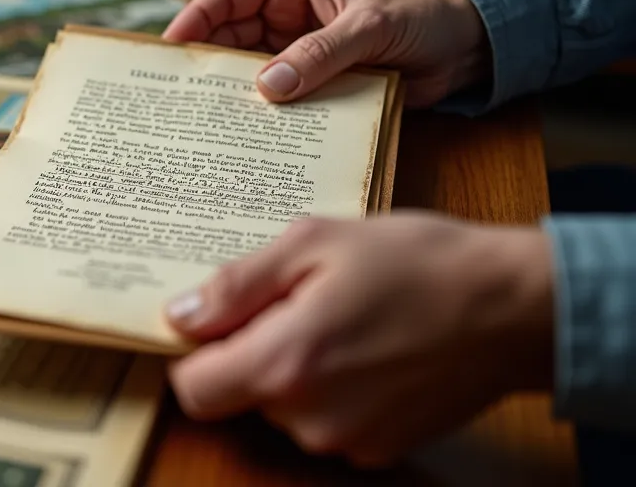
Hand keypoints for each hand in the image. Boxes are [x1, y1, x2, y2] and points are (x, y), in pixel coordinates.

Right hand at [163, 0, 491, 107]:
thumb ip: (321, 54)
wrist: (466, 50)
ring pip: (247, 75)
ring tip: (204, 124)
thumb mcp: (371, 28)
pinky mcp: (311, 84)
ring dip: (231, 97)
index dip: (192, 22)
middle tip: (178, 100)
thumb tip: (269, 86)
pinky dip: (262, 117)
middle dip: (204, 68)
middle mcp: (284, 17)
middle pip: (226, 41)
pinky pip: (276, 101)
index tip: (169, 53)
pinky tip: (246, 138)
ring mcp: (295, 53)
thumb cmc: (423, 19)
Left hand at [163, 211, 554, 466]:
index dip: (197, 355)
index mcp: (284, 365)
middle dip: (256, 350)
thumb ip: (236, 286)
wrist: (515, 307)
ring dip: (298, 368)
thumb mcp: (314, 245)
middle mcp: (309, 418)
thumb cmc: (417, 263)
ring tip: (344, 317)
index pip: (194, 390)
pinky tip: (371, 346)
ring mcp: (347, 440)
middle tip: (300, 301)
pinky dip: (337, 389)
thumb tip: (179, 315)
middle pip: (241, 395)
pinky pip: (329, 420)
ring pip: (286, 408)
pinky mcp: (381, 448)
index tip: (220, 322)